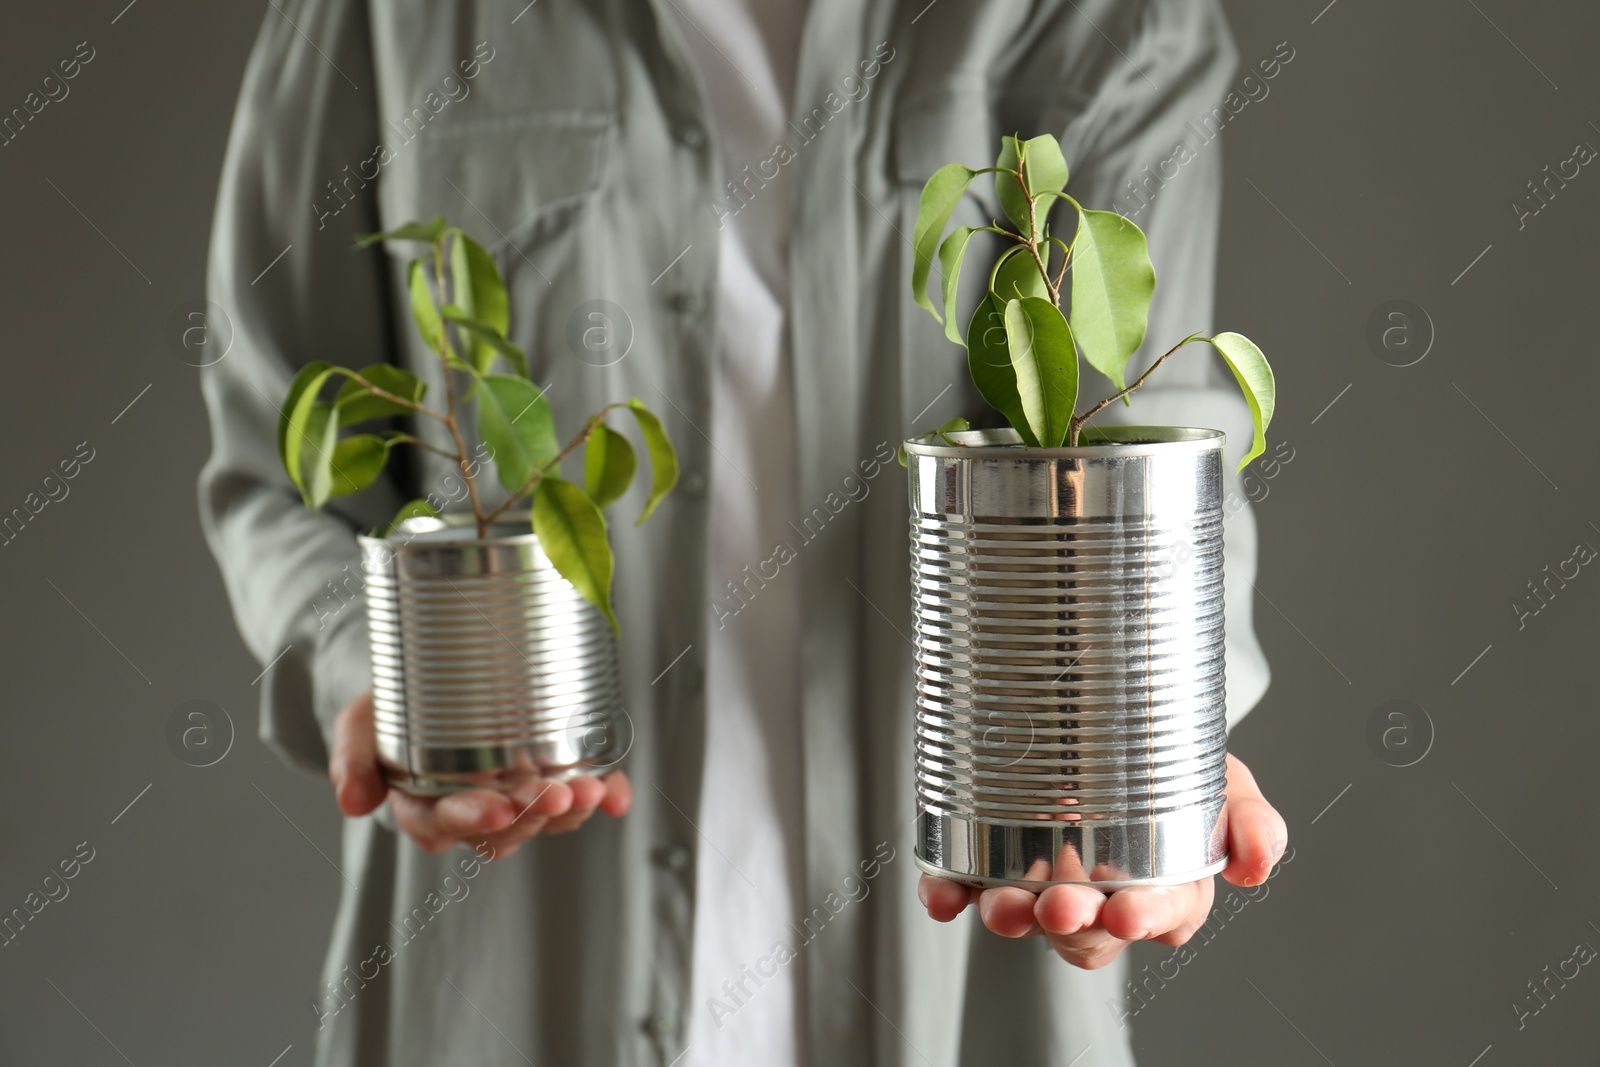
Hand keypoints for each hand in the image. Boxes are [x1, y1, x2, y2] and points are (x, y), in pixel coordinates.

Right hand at [329, 689, 631, 858]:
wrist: (426, 681)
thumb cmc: (391, 707)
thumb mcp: (360, 723)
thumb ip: (353, 757)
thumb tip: (352, 803)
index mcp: (422, 806)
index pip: (444, 824)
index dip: (474, 819)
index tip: (500, 806)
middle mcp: (470, 812)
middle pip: (504, 828)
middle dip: (535, 814)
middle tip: (560, 793)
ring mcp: (512, 800)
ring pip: (543, 820)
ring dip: (572, 810)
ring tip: (593, 788)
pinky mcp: (546, 782)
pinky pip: (577, 800)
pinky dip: (605, 797)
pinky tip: (621, 792)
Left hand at [917, 753, 1285, 968]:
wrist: (1106, 717)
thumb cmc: (1168, 765)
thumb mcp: (1222, 781)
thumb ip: (1249, 820)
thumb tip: (1258, 865)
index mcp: (1162, 887)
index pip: (1162, 917)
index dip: (1147, 919)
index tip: (1129, 912)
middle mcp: (1097, 896)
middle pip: (1086, 930)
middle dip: (1072, 923)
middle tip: (1060, 904)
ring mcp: (1039, 884)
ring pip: (1024, 918)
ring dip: (1010, 917)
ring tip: (1002, 904)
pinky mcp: (985, 865)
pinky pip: (962, 890)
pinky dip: (948, 895)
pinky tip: (942, 895)